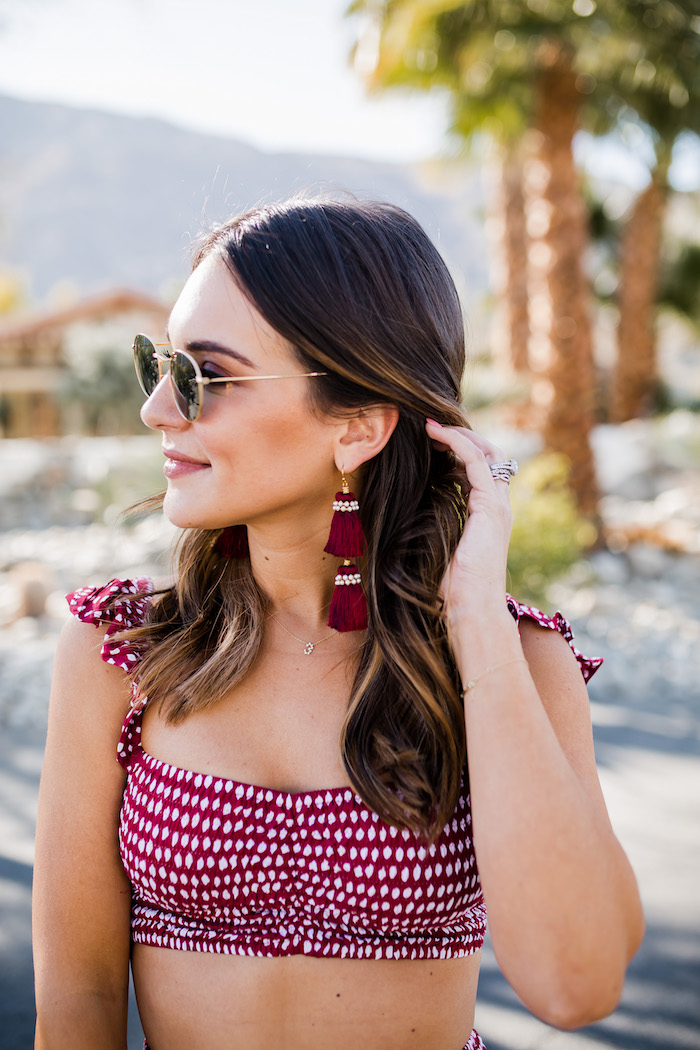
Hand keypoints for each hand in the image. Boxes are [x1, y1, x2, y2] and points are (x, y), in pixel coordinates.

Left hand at [425, 419, 512, 622]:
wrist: (471, 609)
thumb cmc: (453, 590)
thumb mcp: (439, 547)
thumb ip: (432, 526)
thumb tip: (405, 513)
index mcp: (489, 516)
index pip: (482, 471)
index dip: (461, 452)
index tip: (434, 443)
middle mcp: (498, 507)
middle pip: (491, 456)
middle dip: (464, 437)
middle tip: (433, 427)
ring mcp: (498, 506)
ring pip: (488, 453)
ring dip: (459, 434)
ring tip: (431, 425)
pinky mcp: (491, 507)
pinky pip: (477, 462)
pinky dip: (457, 442)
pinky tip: (437, 434)